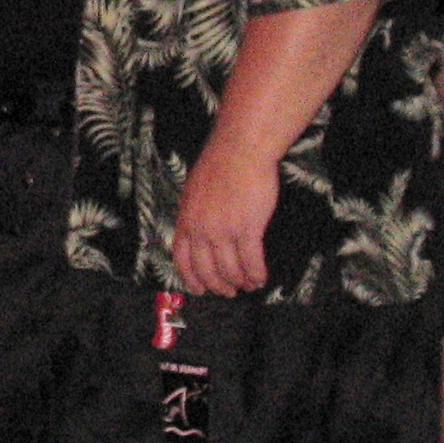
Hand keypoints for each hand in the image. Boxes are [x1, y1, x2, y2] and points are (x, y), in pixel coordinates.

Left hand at [170, 142, 276, 296]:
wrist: (240, 150)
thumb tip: (197, 235)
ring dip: (241, 282)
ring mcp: (224, 231)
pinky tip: (261, 278)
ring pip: (231, 270)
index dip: (192, 279)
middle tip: (229, 292)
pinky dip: (257, 274)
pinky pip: (251, 262)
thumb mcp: (194, 192)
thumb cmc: (220, 165)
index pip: (182, 260)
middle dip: (219, 286)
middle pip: (207, 271)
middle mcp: (201, 230)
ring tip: (248, 285)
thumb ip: (194, 215)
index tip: (200, 290)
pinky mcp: (248, 229)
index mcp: (185, 220)